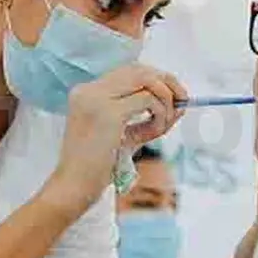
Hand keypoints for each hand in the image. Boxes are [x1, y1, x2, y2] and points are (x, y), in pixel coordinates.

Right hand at [49, 64, 185, 208]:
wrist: (74, 187)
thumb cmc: (97, 168)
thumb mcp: (125, 136)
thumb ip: (147, 118)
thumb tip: (180, 103)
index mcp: (87, 93)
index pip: (128, 71)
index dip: (155, 79)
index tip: (173, 95)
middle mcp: (89, 90)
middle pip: (139, 69)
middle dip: (167, 82)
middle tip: (183, 101)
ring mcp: (97, 99)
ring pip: (147, 80)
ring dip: (165, 100)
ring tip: (165, 123)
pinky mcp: (109, 113)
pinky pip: (149, 101)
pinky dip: (161, 114)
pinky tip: (155, 132)